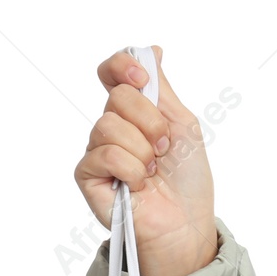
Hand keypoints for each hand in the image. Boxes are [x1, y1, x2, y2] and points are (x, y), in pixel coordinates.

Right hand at [73, 45, 217, 275]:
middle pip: (117, 97)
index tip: (142, 80)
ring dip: (143, 150)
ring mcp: (97, 151)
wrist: (186, 225)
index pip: (112, 73)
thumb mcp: (183, 126)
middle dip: (151, 123)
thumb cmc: (188, 182)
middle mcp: (112, 127)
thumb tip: (153, 50)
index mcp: (134, 113)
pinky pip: (106, 154)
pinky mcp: (88, 176)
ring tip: (152, 172)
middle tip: (164, 150)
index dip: (122, 67)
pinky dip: (131, 169)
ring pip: (109, 125)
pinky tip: (138, 186)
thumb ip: (162, 89)